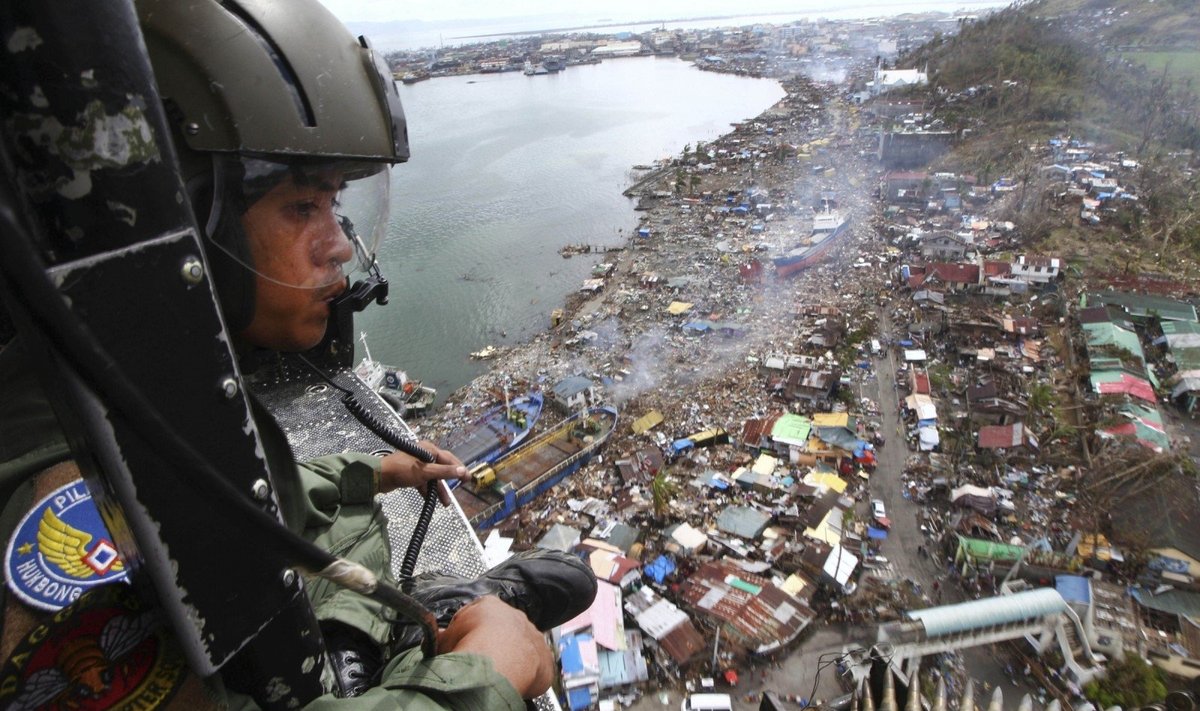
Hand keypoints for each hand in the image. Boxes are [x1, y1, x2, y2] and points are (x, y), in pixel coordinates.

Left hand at [378, 442, 468, 504]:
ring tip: (446, 503)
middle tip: (460, 489)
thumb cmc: (403, 470)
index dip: (459, 468)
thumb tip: (463, 472)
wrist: (380, 476)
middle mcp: (425, 455)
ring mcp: (418, 465)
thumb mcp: (426, 471)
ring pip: (433, 477)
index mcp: (429, 450)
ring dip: (439, 489)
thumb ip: (445, 472)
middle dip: (450, 481)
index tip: (468, 478)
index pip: (449, 459)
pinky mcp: (411, 474)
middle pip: (442, 468)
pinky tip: (433, 500)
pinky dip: (429, 490)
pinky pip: (425, 482)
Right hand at [436, 596, 552, 698]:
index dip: (474, 631)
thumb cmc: (469, 646)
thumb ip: (445, 636)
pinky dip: (530, 674)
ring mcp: (532, 635)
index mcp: (489, 605)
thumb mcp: (446, 639)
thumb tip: (438, 637)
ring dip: (514, 658)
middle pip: (506, 629)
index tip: (469, 644)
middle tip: (485, 660)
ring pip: (523, 646)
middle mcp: (514, 616)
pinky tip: (518, 683)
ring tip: (500, 674)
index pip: (482, 614)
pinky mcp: (544, 656)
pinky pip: (538, 665)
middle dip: (497, 644)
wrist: (495, 660)